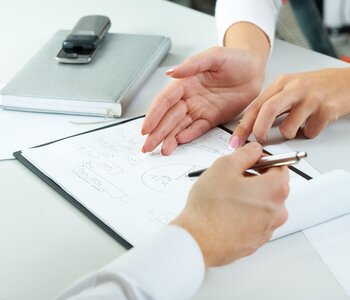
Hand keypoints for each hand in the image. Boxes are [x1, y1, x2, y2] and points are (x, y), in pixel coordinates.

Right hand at [141, 47, 265, 154]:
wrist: (255, 69)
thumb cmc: (236, 59)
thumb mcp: (215, 56)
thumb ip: (193, 65)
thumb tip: (171, 72)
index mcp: (185, 82)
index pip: (165, 101)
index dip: (154, 115)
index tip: (146, 128)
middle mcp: (189, 97)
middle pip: (169, 117)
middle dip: (157, 132)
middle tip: (147, 146)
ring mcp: (199, 109)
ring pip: (180, 126)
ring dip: (169, 138)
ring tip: (161, 150)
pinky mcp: (211, 118)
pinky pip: (197, 129)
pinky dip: (188, 136)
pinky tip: (178, 142)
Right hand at [172, 142, 288, 267]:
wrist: (198, 240)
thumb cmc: (210, 207)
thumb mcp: (224, 166)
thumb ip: (245, 153)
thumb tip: (254, 150)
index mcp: (274, 190)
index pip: (281, 167)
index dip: (264, 160)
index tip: (250, 161)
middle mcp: (277, 212)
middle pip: (272, 187)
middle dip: (255, 179)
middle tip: (233, 178)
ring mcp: (267, 229)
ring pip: (262, 205)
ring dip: (249, 198)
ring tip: (225, 198)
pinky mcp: (255, 242)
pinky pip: (254, 222)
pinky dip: (244, 215)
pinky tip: (225, 213)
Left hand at [231, 68, 349, 146]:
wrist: (347, 81)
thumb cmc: (316, 87)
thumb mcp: (289, 88)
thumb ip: (271, 103)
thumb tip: (251, 126)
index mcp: (282, 83)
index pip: (255, 106)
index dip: (243, 126)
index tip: (235, 141)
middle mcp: (294, 88)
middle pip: (267, 110)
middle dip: (258, 130)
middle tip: (259, 141)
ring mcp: (311, 98)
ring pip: (288, 127)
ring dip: (289, 134)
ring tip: (297, 125)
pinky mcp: (327, 109)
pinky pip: (309, 132)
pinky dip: (309, 133)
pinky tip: (313, 122)